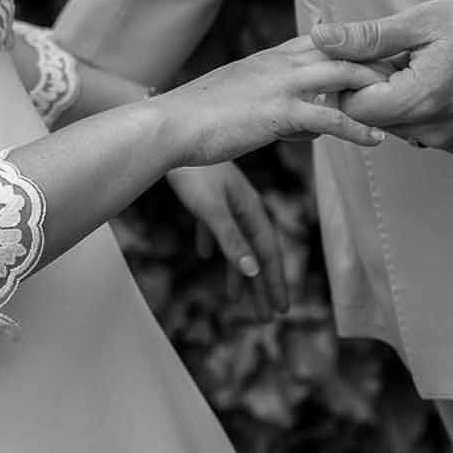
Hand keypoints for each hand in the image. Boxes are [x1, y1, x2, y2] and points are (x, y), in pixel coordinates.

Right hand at [158, 36, 387, 167]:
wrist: (172, 122)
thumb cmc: (202, 115)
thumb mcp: (245, 96)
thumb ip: (279, 102)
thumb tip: (304, 123)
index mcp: (273, 55)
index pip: (328, 41)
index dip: (360, 49)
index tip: (387, 61)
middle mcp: (281, 62)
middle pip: (345, 51)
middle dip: (379, 64)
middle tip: (409, 81)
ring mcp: (281, 85)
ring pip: (343, 76)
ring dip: (377, 91)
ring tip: (403, 106)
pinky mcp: (278, 112)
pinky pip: (329, 119)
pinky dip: (357, 130)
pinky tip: (376, 141)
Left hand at [167, 161, 287, 318]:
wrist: (170, 136)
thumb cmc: (192, 173)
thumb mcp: (212, 209)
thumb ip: (232, 240)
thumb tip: (253, 271)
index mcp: (250, 209)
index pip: (267, 253)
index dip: (274, 282)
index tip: (281, 310)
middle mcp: (243, 206)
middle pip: (255, 252)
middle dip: (261, 286)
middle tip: (266, 317)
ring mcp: (225, 200)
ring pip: (237, 243)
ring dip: (238, 272)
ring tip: (237, 300)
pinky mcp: (206, 196)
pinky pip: (215, 228)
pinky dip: (214, 244)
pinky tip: (205, 255)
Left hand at [311, 0, 452, 153]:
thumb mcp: (421, 20)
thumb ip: (367, 38)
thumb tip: (320, 38)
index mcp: (420, 102)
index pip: (352, 108)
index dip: (348, 80)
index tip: (364, 54)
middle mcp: (438, 132)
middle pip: (376, 120)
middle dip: (374, 88)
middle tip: (397, 53)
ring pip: (404, 127)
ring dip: (401, 99)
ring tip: (425, 63)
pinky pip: (433, 132)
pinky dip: (428, 109)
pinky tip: (446, 79)